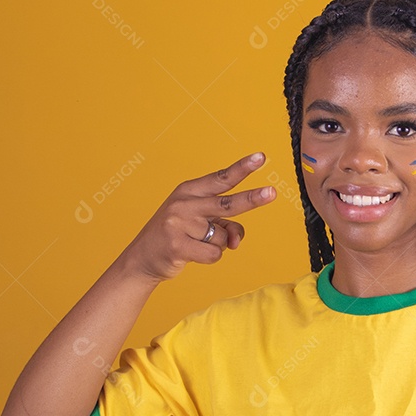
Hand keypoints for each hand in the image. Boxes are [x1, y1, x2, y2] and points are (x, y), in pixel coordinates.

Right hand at [120, 152, 276, 281]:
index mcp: (189, 191)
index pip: (221, 178)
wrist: (142, 258)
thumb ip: (225, 226)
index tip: (260, 158)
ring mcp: (179, 224)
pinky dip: (210, 257)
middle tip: (273, 192)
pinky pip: (214, 253)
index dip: (242, 168)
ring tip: (196, 242)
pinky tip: (192, 253)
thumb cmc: (177, 235)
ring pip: (223, 236)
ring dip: (218, 244)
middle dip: (252, 199)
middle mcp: (184, 204)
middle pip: (228, 203)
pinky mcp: (178, 245)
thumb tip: (236, 241)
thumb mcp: (199, 223)